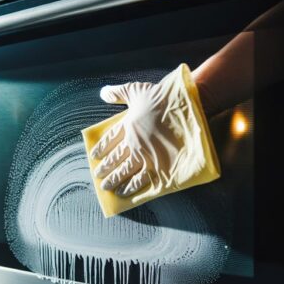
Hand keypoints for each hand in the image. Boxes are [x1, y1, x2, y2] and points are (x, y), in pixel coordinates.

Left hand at [89, 64, 218, 199]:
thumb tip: (103, 93)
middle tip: (98, 177)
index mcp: (127, 126)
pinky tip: (127, 194)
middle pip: (115, 159)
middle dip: (106, 169)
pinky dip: (134, 189)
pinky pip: (144, 181)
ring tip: (108, 188)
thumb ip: (118, 92)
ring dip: (116, 181)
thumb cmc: (163, 97)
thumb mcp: (136, 89)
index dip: (101, 149)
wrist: (188, 107)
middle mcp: (134, 143)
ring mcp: (147, 156)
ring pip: (126, 172)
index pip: (109, 141)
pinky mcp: (160, 165)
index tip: (94, 157)